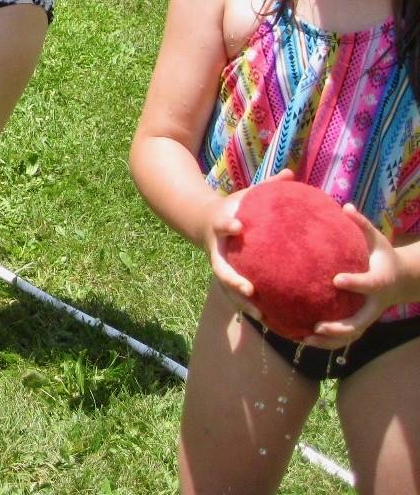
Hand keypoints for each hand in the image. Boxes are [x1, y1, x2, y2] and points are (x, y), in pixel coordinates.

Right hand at [202, 185, 262, 320]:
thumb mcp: (245, 196)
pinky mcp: (225, 276)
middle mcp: (216, 249)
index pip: (221, 225)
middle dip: (232, 280)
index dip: (227, 226)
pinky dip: (250, 308)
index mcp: (220, 226)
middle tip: (249, 290)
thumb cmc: (232, 208)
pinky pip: (236, 295)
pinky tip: (271, 321)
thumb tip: (291, 173)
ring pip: (226, 288)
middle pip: (219, 268)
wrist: (203, 222)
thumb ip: (267, 186)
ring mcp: (219, 265)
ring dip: (241, 303)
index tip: (238, 227)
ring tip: (261, 315)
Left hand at [302, 206, 409, 348]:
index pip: (369, 284)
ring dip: (329, 341)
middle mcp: (374, 303)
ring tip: (304, 339)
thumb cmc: (382, 255)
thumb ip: (362, 225)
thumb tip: (346, 206)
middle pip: (360, 322)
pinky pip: (344, 337)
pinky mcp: (359, 322)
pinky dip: (326, 341)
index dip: (355, 283)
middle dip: (340, 327)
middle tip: (318, 326)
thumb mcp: (377, 240)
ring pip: (350, 335)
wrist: (401, 280)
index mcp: (380, 281)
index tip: (336, 280)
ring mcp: (367, 316)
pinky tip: (301, 338)